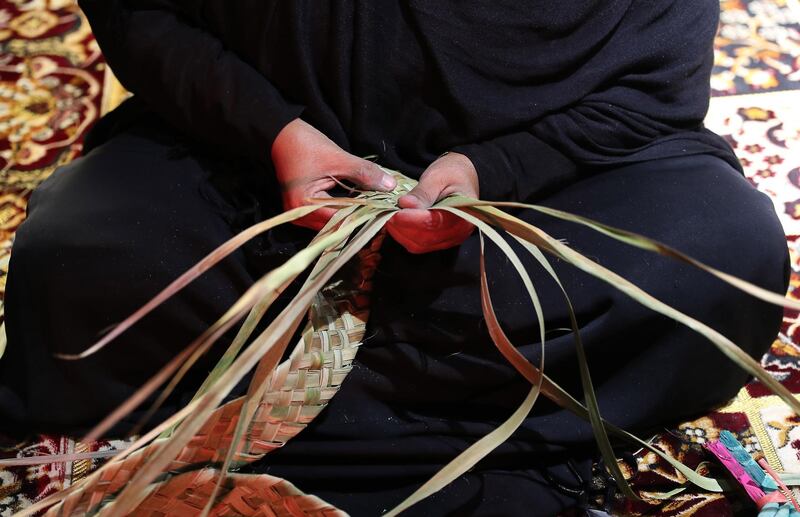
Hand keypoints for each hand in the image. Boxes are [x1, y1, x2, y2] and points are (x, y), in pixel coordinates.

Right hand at [271, 118, 396, 229]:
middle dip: (359, 217)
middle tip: (382, 211)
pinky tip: (358, 205)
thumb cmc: (305, 145)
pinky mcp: (302, 209)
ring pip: (332, 223)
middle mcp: (298, 217)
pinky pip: (326, 216)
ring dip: (351, 215)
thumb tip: (390, 186)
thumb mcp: (338, 159)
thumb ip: (365, 174)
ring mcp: (299, 215)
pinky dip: (342, 211)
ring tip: (373, 208)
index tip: (385, 212)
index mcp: (303, 206)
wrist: (282, 135)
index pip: (340, 220)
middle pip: (336, 225)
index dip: (364, 216)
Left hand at [387, 152, 478, 253]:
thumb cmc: (452, 173)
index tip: (395, 211)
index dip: (412, 219)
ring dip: (401, 232)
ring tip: (388, 216)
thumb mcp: (437, 177)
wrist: (461, 177)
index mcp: (464, 214)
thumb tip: (405, 204)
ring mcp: (448, 239)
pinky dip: (404, 235)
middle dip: (403, 227)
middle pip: (425, 237)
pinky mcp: (438, 241)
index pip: (435, 223)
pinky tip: (395, 223)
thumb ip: (423, 193)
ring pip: (419, 244)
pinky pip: (418, 244)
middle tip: (387, 213)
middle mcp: (458, 232)